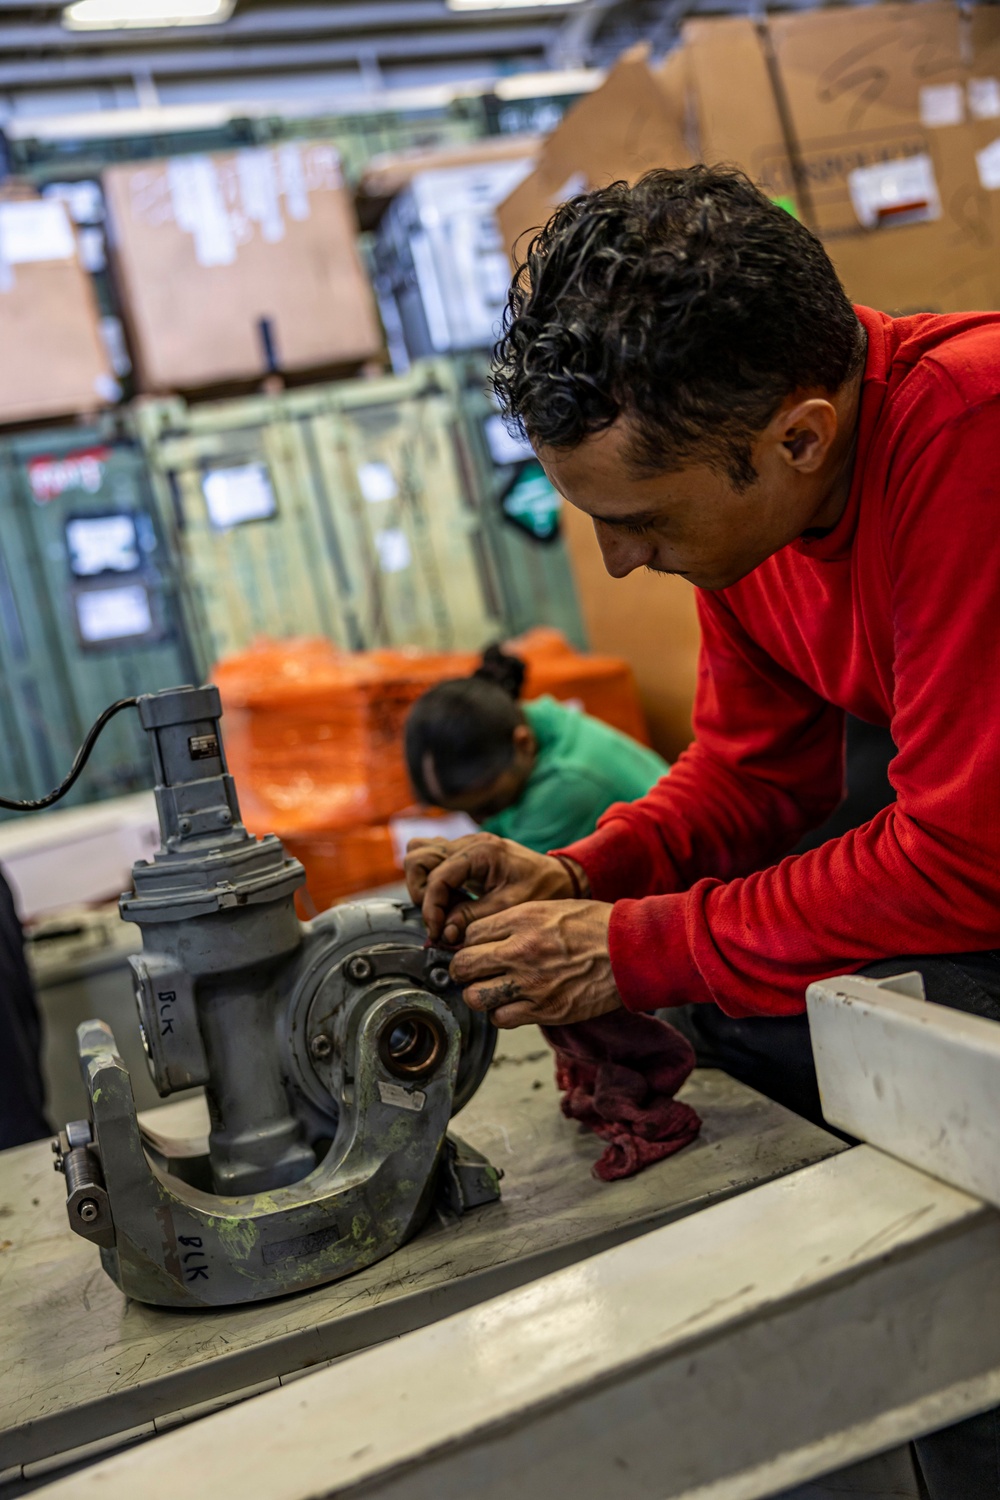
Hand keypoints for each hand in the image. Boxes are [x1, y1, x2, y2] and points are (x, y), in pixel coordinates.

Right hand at [404, 832, 574, 943]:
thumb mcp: (509, 907)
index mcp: (481, 852)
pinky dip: (434, 880)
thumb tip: (444, 934)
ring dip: (424, 883)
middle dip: (422, 892)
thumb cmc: (542, 888)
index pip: (437, 877)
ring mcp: (465, 845)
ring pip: (420, 853)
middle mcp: (469, 843)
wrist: (561, 877)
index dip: (431, 907)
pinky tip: (452, 900)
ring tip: (444, 907)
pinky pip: (434, 859)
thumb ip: (472, 918)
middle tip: (439, 918)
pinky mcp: (465, 853)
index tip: (438, 931)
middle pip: (418, 858)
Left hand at [449, 900, 621, 1028]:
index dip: (469, 942)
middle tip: (472, 971)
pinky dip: (502, 1014)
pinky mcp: (545, 1010)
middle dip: (463, 969)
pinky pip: (501, 1019)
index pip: (469, 933)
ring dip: (479, 994)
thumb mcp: (549, 908)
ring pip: (475, 997)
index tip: (476, 948)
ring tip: (491, 990)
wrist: (630, 951)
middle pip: (463, 965)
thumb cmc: (594, 926)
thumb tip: (484, 937)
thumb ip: (514, 922)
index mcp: (521, 920)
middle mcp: (520, 951)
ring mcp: (531, 983)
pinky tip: (513, 1004)